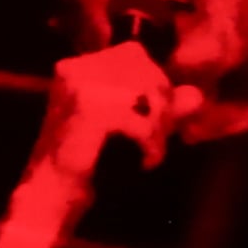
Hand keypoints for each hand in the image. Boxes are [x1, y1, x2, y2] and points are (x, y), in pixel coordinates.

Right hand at [32, 38, 198, 186]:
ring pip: (148, 94)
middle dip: (162, 105)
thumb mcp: (128, 124)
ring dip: (159, 127)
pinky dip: (152, 145)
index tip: (154, 117)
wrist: (51, 193)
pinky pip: (144, 122)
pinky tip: (145, 163)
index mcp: (75, 66)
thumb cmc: (89, 160)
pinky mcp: (90, 109)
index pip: (134, 53)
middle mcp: (75, 68)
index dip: (153, 82)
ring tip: (150, 152)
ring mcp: (80, 86)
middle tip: (156, 138)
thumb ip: (161, 106)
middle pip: (146, 70)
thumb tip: (195, 96)